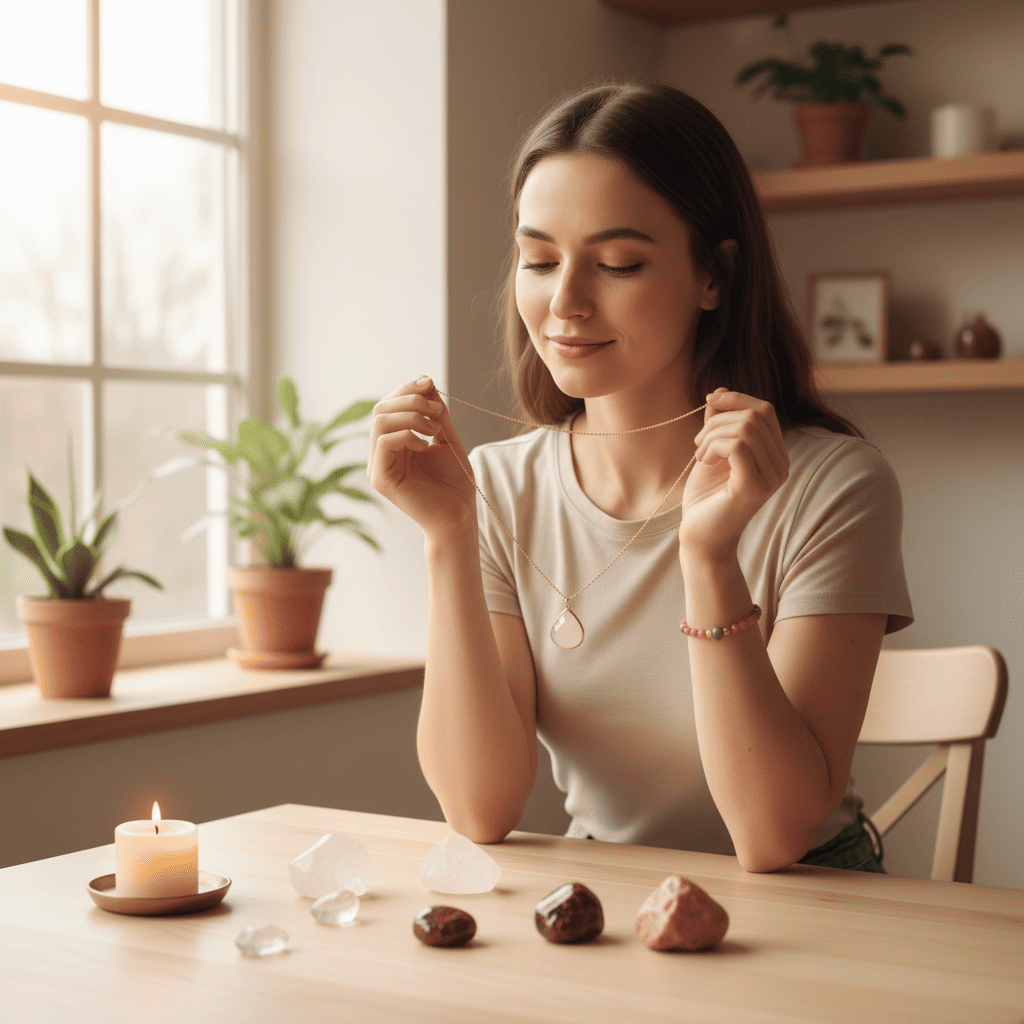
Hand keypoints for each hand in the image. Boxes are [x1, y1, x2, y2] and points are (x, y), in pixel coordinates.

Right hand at [368, 376, 476, 539]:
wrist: (460, 516)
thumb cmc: (455, 482)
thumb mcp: (446, 437)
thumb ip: (435, 412)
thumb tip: (425, 381)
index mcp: (393, 442)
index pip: (389, 405)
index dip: (407, 389)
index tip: (430, 384)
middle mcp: (381, 453)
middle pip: (381, 408)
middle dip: (410, 399)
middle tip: (437, 411)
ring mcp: (377, 466)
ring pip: (379, 421)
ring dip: (410, 415)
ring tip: (434, 428)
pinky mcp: (380, 478)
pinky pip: (384, 442)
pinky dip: (407, 435)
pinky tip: (425, 445)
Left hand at [679, 388, 788, 561]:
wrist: (700, 536)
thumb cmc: (706, 497)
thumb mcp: (711, 451)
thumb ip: (719, 424)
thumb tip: (719, 391)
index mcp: (774, 455)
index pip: (764, 410)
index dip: (736, 399)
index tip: (709, 402)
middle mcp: (780, 466)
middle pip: (756, 415)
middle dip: (719, 419)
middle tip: (698, 442)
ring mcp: (771, 477)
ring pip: (746, 428)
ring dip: (713, 434)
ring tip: (699, 454)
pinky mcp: (755, 487)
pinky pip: (739, 446)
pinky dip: (715, 446)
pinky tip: (703, 461)